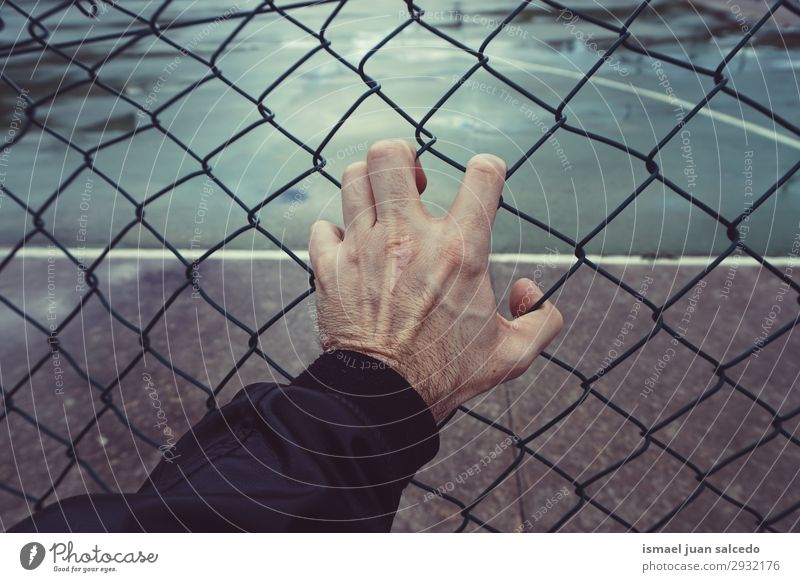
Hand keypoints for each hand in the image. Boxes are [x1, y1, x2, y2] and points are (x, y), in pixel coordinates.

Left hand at [308, 140, 562, 422]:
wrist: (383, 401)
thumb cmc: (447, 376)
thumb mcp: (512, 355)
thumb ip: (542, 320)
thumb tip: (529, 291)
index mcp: (460, 250)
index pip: (483, 174)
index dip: (489, 169)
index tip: (485, 180)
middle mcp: (409, 237)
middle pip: (393, 154)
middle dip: (405, 156)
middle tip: (413, 181)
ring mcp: (363, 248)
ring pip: (354, 178)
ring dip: (369, 185)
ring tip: (381, 205)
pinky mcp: (329, 268)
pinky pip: (323, 227)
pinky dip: (336, 232)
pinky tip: (350, 248)